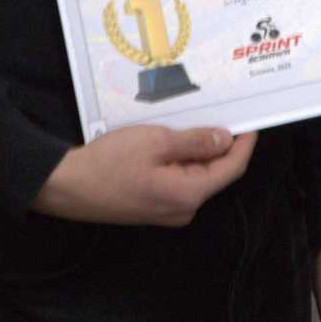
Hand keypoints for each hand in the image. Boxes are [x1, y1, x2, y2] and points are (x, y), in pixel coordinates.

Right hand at [30, 125, 255, 225]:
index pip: (232, 168)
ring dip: (200, 150)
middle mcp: (184, 209)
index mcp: (189, 194)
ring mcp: (168, 210)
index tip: (253, 121)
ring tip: (197, 120)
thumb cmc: (110, 163)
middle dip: (222, 144)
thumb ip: (195, 142)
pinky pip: (179, 179)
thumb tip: (225, 138)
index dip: (245, 144)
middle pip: (216, 173)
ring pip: (197, 175)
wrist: (67, 187)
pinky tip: (175, 139)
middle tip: (224, 111)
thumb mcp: (156, 142)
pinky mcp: (154, 205)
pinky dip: (182, 159)